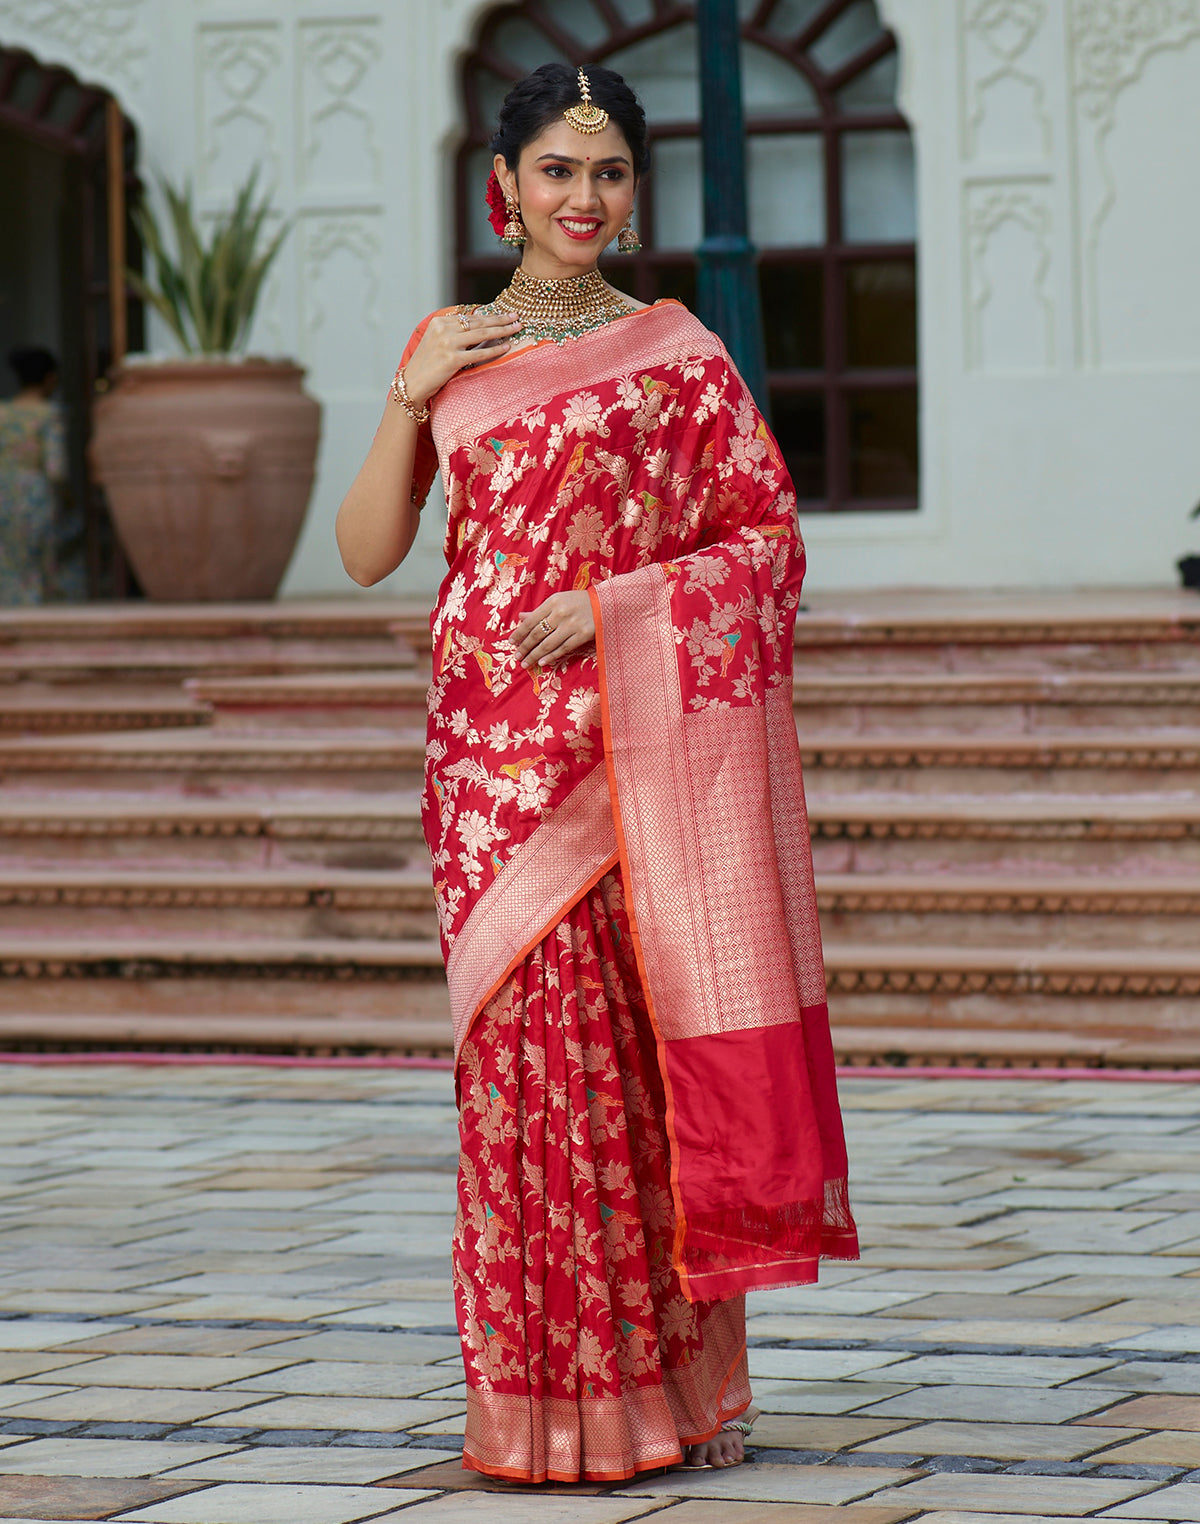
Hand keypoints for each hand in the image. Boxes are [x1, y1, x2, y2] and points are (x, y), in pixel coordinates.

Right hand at [403, 309, 522, 405]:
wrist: (412, 384)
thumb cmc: (427, 366)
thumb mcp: (436, 342)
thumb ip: (453, 333)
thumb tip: (478, 328)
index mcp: (439, 322)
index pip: (469, 317)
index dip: (488, 315)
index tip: (504, 314)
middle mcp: (443, 329)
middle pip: (478, 322)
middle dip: (500, 319)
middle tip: (516, 317)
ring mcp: (447, 344)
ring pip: (481, 334)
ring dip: (502, 330)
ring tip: (516, 328)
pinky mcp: (452, 359)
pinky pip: (479, 354)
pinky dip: (494, 350)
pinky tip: (507, 346)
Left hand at [512, 591, 594, 668]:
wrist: (605, 603)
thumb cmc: (579, 602)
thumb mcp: (559, 600)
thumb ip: (540, 611)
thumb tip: (521, 618)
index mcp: (553, 602)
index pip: (531, 621)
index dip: (519, 633)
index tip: (511, 642)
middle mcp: (561, 613)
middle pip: (537, 634)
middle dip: (525, 647)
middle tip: (517, 656)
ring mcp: (572, 624)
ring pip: (548, 644)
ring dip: (535, 655)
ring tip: (526, 663)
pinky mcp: (583, 634)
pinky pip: (563, 648)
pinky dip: (552, 656)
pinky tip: (542, 662)